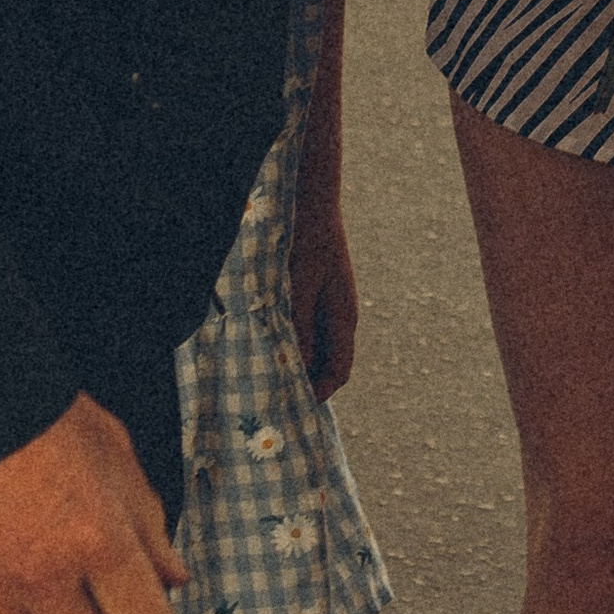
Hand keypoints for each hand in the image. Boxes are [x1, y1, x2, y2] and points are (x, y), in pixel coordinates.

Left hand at [289, 193, 358, 401]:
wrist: (312, 205)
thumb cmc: (305, 245)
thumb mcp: (298, 289)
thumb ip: (299, 328)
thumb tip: (296, 369)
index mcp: (344, 319)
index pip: (339, 372)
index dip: (317, 394)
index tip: (290, 408)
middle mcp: (343, 316)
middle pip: (331, 365)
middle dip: (307, 383)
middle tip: (275, 398)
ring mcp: (334, 305)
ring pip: (320, 349)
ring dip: (300, 363)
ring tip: (270, 373)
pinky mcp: (322, 296)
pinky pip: (312, 331)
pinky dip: (297, 343)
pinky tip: (273, 342)